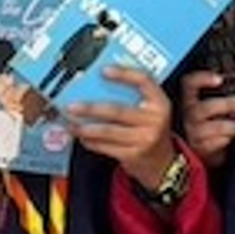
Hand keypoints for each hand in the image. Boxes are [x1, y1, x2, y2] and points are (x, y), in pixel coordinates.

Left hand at [71, 67, 177, 188]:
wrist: (163, 162)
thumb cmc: (151, 130)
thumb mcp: (150, 111)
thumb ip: (132, 97)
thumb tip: (97, 85)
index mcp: (159, 103)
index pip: (144, 81)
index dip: (124, 74)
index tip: (104, 70)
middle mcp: (154, 121)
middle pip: (118, 110)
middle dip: (91, 108)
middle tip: (72, 106)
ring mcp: (144, 139)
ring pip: (108, 131)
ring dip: (85, 127)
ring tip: (71, 124)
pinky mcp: (133, 155)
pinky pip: (106, 147)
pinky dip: (91, 141)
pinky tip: (82, 137)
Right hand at [178, 71, 234, 167]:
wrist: (203, 146)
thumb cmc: (212, 119)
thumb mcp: (213, 103)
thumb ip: (223, 94)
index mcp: (190, 98)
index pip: (189, 83)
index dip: (202, 79)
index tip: (220, 79)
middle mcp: (188, 114)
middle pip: (204, 107)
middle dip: (227, 104)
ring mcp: (193, 132)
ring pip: (211, 127)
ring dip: (230, 126)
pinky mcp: (200, 148)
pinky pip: (213, 144)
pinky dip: (225, 140)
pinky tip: (231, 138)